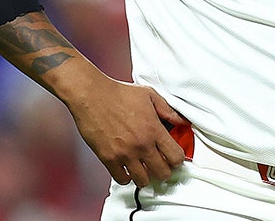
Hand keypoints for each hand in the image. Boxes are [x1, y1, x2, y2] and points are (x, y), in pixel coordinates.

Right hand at [63, 75, 189, 186]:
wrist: (92, 95)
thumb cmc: (119, 94)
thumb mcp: (150, 96)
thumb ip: (168, 110)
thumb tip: (182, 121)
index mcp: (154, 130)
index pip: (176, 156)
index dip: (178, 159)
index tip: (174, 157)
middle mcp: (142, 145)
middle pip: (162, 173)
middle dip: (165, 170)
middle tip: (161, 165)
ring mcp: (125, 154)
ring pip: (143, 180)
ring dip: (146, 176)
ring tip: (144, 168)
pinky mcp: (108, 158)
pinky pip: (122, 179)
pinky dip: (127, 177)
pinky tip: (128, 169)